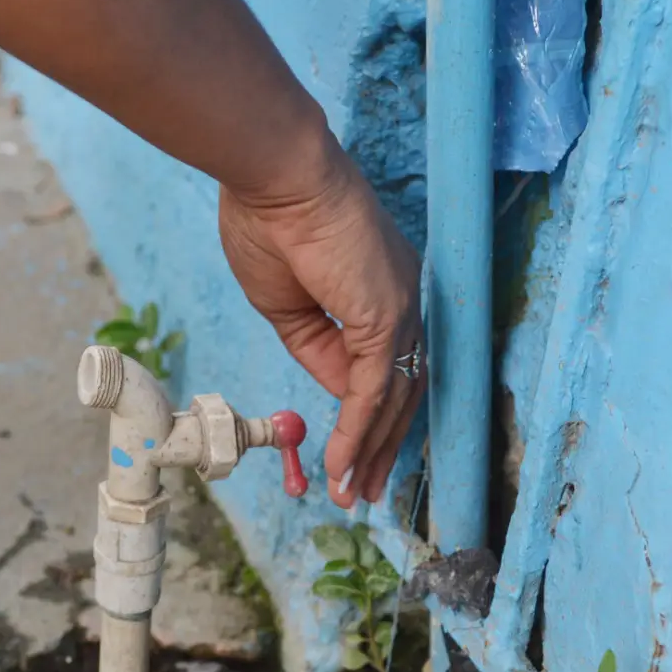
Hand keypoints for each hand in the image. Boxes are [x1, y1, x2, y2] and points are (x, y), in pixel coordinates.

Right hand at [219, 132, 422, 508]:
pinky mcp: (386, 319)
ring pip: (393, 399)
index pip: (383, 367)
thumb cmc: (269, 221)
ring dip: (372, 452)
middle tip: (366, 490)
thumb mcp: (285, 303)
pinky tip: (342, 467)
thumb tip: (331, 386)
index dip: (367, 416)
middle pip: (401, 391)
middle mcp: (403, 302)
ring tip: (353, 494)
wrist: (275, 176)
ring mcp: (401, 310)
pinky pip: (373, 393)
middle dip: (382, 446)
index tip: (351, 452)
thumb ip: (314, 345)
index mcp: (381, 291)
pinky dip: (358, 434)